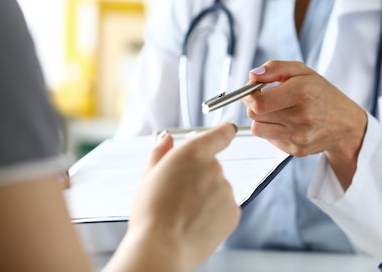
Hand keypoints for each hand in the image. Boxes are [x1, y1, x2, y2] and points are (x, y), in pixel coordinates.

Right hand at [110, 122, 240, 271]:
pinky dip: (214, 213)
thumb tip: (167, 139)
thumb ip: (160, 152)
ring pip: (218, 188)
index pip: (221, 133)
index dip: (223, 133)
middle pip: (212, 165)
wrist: (162, 247)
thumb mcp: (149, 175)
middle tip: (179, 194)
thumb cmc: (151, 212)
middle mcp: (214, 168)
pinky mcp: (233, 212)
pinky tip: (196, 223)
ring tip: (184, 213)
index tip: (225, 133)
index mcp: (194, 153)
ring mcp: (226, 191)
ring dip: (206, 196)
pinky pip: (224, 207)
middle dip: (199, 176)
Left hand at [243, 60, 366, 187]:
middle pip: (254, 114)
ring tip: (276, 111)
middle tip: (265, 99)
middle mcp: (302, 116)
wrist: (347, 125)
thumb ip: (275, 68)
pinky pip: (269, 139)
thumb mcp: (303, 71)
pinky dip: (272, 130)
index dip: (249, 95)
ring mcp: (299, 137)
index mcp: (303, 92)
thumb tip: (252, 75)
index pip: (259, 101)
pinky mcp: (297, 151)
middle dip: (254, 104)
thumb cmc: (322, 94)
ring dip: (261, 119)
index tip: (253, 90)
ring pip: (257, 129)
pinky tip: (286, 123)